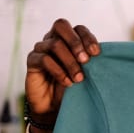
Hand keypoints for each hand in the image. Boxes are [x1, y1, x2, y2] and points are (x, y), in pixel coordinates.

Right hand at [25, 18, 99, 132]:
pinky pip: (44, 59)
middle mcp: (53, 39)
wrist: (54, 107)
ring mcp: (41, 48)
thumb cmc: (73, 87)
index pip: (78, 28)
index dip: (88, 38)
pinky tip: (67, 83)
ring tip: (79, 79)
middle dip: (76, 42)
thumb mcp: (85, 73)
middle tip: (86, 61)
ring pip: (55, 44)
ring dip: (70, 62)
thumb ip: (90, 60)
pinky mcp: (32, 61)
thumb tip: (101, 54)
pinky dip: (58, 71)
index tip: (96, 53)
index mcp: (68, 39)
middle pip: (61, 25)